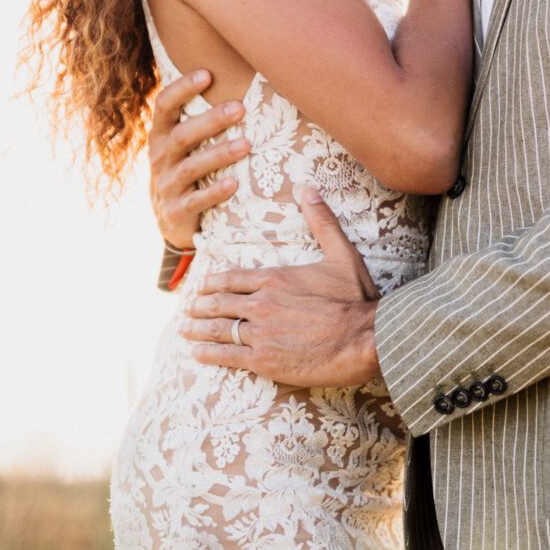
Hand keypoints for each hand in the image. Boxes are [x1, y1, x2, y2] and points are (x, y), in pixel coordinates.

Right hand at [145, 69, 248, 248]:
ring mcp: (166, 185)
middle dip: (211, 120)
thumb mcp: (182, 142)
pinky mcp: (176, 211)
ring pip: (191, 167)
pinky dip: (215, 192)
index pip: (164, 105)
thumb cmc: (184, 166)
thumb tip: (235, 75)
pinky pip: (196, 201)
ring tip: (246, 145)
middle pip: (182, 135)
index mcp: (160, 134)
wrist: (169, 217)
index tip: (207, 74)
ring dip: (219, 154)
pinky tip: (234, 183)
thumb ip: (197, 116)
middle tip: (240, 108)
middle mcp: (160, 157)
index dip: (182, 88)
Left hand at [180, 189, 382, 387]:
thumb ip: (322, 222)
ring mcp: (259, 333)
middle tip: (188, 308)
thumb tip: (307, 189)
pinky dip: (207, 354)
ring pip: (217, 329)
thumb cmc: (356, 299)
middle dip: (200, 305)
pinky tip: (196, 353)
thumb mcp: (342, 255)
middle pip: (219, 303)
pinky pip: (226, 355)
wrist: (364, 339)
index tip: (203, 285)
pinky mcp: (263, 360)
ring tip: (185, 329)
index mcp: (274, 278)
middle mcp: (261, 304)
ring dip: (197, 329)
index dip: (214, 283)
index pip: (232, 278)